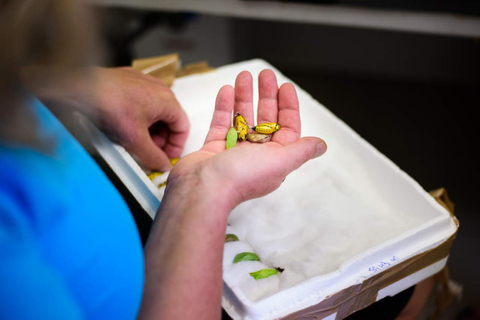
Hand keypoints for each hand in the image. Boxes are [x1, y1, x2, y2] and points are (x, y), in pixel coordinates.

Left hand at [94, 67, 188, 170]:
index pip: (182, 127)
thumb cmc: (110, 105)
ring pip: (154, 110)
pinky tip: (124, 125)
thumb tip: (162, 165)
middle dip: (162, 139)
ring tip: (136, 140)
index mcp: (167, 101)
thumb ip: (153, 156)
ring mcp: (143, 83)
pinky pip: (140, 102)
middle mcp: (158, 89)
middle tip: (151, 151)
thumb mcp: (135, 140)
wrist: (82, 87)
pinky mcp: (127, 81)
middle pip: (169, 119)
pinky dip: (138, 116)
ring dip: (150, 128)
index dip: (176, 146)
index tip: (167, 156)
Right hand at [166, 69, 326, 208]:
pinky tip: (226, 90)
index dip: (288, 107)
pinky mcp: (214, 148)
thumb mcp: (280, 161)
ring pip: (242, 118)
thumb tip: (321, 145)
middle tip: (265, 75)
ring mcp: (233, 151)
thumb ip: (301, 150)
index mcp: (275, 159)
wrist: (202, 189)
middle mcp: (256, 155)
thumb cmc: (242, 176)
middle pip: (265, 120)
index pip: (287, 128)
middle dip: (266, 96)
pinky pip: (221, 123)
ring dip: (244, 96)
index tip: (285, 87)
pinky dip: (224, 107)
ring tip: (243, 76)